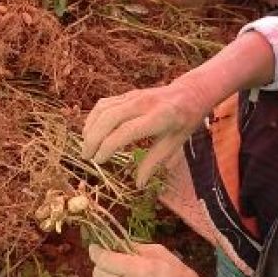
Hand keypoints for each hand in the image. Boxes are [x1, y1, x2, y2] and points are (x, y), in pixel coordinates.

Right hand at [82, 77, 207, 186]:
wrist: (191, 91)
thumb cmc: (185, 121)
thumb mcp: (175, 143)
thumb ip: (155, 162)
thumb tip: (139, 185)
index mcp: (160, 117)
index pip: (126, 131)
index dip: (109, 146)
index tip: (100, 161)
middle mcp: (143, 103)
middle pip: (109, 118)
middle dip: (93, 138)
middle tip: (87, 157)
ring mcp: (133, 96)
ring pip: (103, 109)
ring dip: (90, 128)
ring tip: (86, 147)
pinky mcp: (127, 94)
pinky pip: (104, 104)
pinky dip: (93, 118)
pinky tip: (90, 132)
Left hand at [89, 242, 206, 276]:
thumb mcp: (162, 253)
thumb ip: (137, 248)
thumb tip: (118, 245)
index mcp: (138, 270)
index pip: (104, 259)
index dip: (96, 251)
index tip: (96, 247)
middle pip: (98, 273)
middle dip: (101, 264)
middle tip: (110, 260)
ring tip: (115, 275)